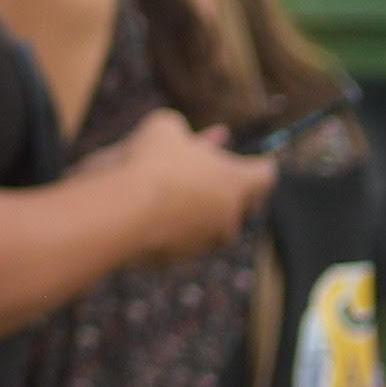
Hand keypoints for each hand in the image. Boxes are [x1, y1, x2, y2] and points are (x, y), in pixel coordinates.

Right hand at [101, 106, 279, 259]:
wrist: (120, 211)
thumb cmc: (149, 163)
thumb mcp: (164, 127)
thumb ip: (180, 131)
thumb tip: (181, 137)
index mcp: (236, 183)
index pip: (265, 175)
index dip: (259, 164)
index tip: (254, 158)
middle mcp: (227, 217)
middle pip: (240, 204)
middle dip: (227, 188)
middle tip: (205, 170)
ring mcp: (202, 242)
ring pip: (209, 223)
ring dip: (198, 206)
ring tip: (172, 188)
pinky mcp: (175, 259)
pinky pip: (181, 238)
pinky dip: (172, 224)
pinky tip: (150, 210)